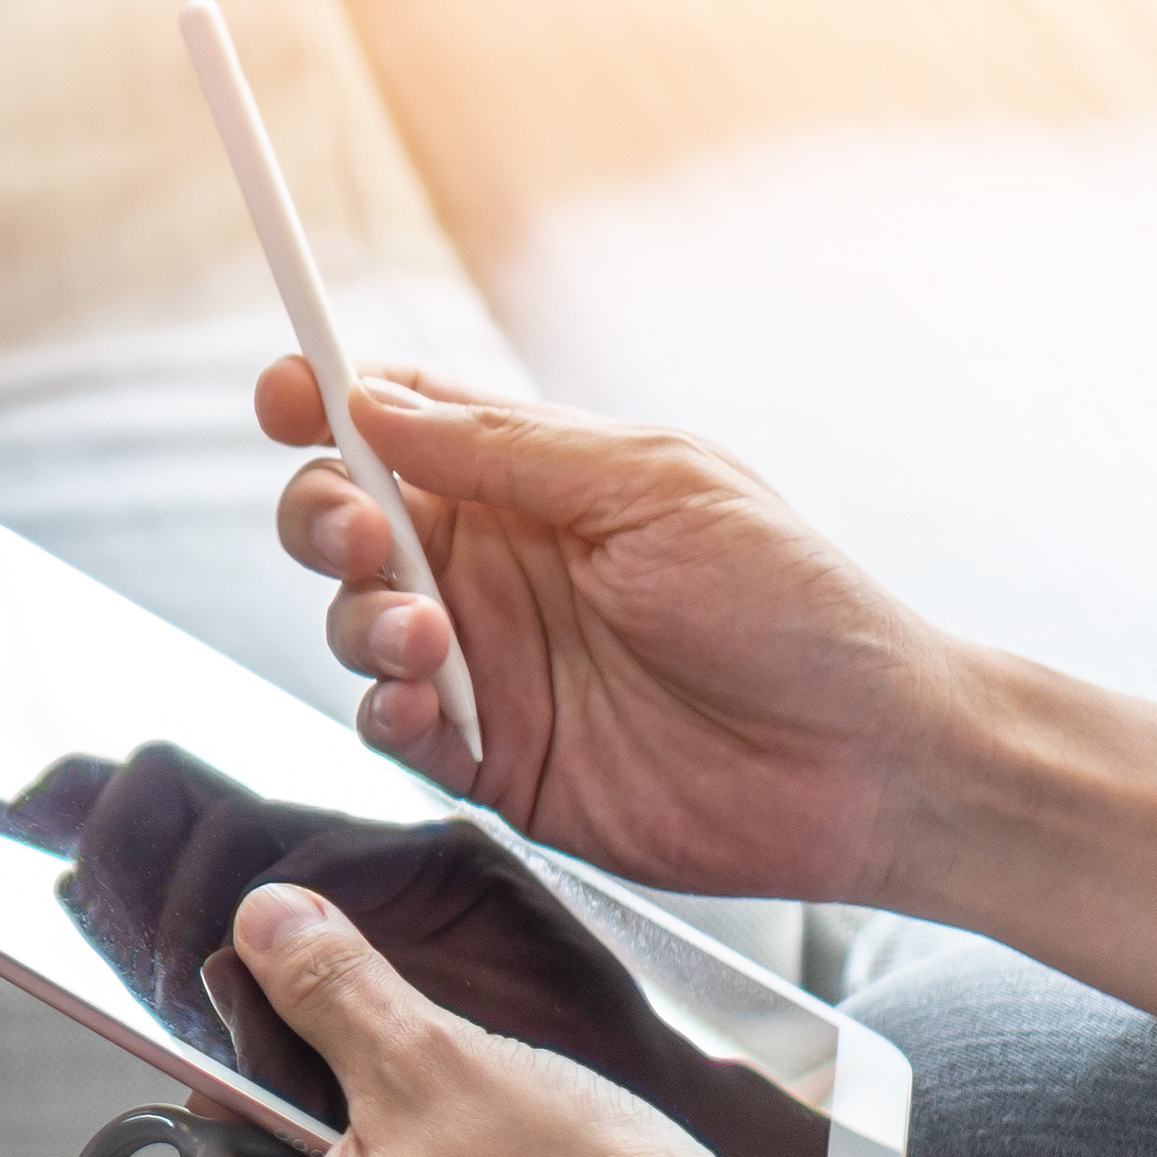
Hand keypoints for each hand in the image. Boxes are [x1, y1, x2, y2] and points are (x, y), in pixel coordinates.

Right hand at [262, 360, 962, 907]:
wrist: (869, 764)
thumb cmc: (795, 609)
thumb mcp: (659, 489)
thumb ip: (508, 448)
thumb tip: (375, 399)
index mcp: (533, 481)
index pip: (398, 419)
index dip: (326, 397)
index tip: (288, 392)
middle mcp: (496, 564)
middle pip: (345, 515)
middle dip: (321, 513)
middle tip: (363, 531)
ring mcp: (489, 663)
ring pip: (351, 620)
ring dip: (360, 618)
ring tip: (424, 636)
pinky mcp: (492, 759)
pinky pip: (392, 729)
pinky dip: (387, 711)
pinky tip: (426, 705)